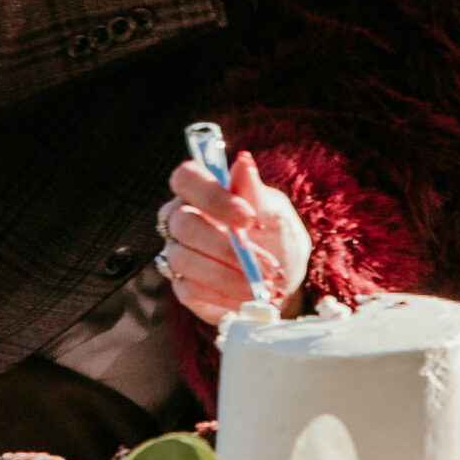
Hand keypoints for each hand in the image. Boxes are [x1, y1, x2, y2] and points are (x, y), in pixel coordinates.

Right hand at [157, 148, 311, 325]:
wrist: (281, 281)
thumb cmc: (276, 238)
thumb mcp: (275, 214)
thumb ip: (255, 192)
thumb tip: (243, 161)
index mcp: (201, 191)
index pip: (186, 178)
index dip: (212, 197)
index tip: (248, 218)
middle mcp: (180, 218)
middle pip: (183, 224)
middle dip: (228, 248)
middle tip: (268, 264)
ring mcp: (177, 253)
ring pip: (185, 260)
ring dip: (230, 276)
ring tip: (265, 284)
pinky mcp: (182, 287)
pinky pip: (192, 291)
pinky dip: (226, 296)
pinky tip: (250, 297)